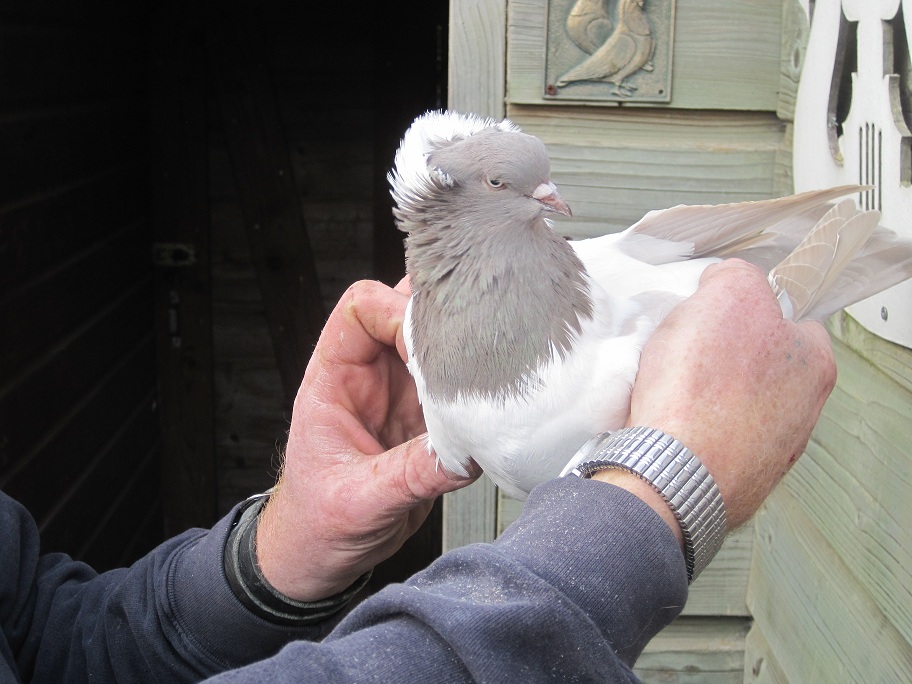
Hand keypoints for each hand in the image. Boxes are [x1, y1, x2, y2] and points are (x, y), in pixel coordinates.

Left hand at [255, 279, 479, 600]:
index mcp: (333, 380)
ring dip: (463, 349)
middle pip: (404, 310)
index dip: (397, 311)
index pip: (361, 308)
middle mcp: (369, 377)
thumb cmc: (316, 525)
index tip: (427, 348)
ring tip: (490, 365)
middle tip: (473, 347)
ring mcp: (401, 395)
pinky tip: (494, 399)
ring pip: (435, 341)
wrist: (320, 555)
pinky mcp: (427, 418)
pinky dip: (477, 385)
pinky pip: (457, 383)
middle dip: (440, 320)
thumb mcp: (359, 503)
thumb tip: (464, 453)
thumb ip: (410, 476)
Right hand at [623, 259, 836, 528]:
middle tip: (685, 352)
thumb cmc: (702, 389)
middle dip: (720, 356)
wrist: (668, 471)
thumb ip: (737, 276)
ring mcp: (768, 452)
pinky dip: (687, 429)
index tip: (712, 317)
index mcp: (814, 365)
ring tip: (668, 390)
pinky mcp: (731, 479)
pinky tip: (666, 421)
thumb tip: (728, 283)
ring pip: (730, 403)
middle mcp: (802, 413)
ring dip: (701, 394)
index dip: (743, 311)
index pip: (786, 319)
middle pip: (755, 363)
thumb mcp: (727, 294)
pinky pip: (707, 438)